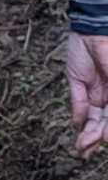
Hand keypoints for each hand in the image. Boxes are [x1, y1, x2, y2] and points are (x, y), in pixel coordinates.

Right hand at [67, 33, 107, 156]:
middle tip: (83, 149)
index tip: (80, 149)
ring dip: (100, 133)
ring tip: (90, 143)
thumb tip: (78, 124)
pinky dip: (107, 123)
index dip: (87, 135)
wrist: (91, 30)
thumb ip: (78, 103)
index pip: (94, 120)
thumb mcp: (76, 79)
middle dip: (93, 138)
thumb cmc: (82, 49)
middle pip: (103, 124)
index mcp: (97, 95)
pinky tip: (102, 133)